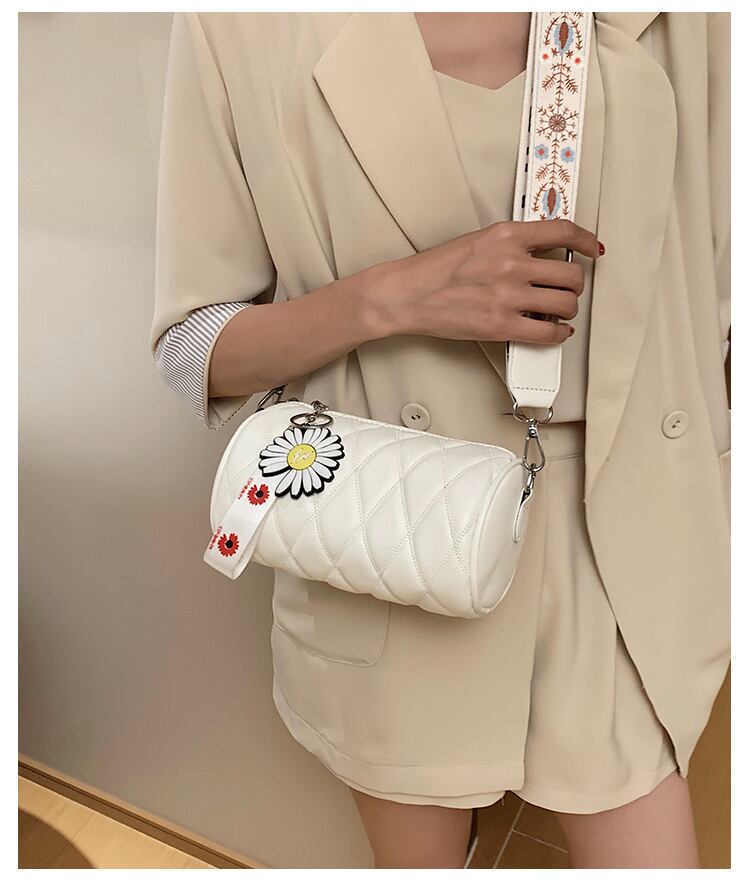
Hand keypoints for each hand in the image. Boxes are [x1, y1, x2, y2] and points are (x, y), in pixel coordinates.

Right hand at [372, 218, 602, 343]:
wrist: (408, 294)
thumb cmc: (436, 270)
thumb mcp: (478, 242)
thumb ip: (512, 245)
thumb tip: (543, 255)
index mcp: (506, 235)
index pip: (563, 232)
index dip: (587, 241)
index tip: (594, 249)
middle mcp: (511, 263)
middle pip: (571, 274)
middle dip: (574, 285)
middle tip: (566, 289)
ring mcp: (508, 295)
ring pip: (566, 304)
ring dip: (567, 309)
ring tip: (556, 311)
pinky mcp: (502, 325)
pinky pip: (549, 332)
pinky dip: (558, 334)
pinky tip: (553, 330)